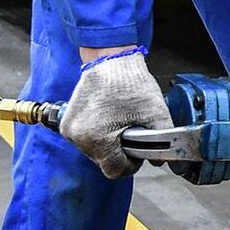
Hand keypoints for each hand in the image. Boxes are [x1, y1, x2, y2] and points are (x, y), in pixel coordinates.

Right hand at [59, 49, 170, 178]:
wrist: (110, 59)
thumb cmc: (130, 82)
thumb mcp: (156, 113)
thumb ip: (163, 140)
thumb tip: (162, 161)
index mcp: (97, 138)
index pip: (115, 170)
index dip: (131, 163)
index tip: (137, 150)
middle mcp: (79, 137)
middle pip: (104, 161)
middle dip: (120, 151)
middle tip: (130, 130)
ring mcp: (70, 129)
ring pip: (95, 152)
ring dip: (108, 143)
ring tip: (119, 122)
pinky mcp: (66, 123)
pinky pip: (86, 139)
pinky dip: (97, 134)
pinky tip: (107, 119)